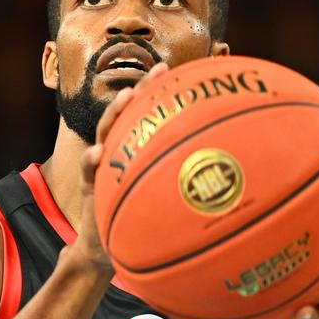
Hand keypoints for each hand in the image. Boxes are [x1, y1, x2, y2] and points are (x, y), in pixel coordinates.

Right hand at [73, 63, 170, 269]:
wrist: (107, 247)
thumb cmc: (141, 220)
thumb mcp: (165, 198)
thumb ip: (184, 182)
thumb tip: (230, 175)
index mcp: (136, 148)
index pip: (149, 114)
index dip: (164, 92)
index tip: (184, 73)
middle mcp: (118, 150)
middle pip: (129, 112)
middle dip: (143, 88)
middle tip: (159, 71)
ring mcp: (101, 165)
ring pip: (105, 132)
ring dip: (114, 114)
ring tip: (126, 99)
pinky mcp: (88, 186)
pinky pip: (87, 171)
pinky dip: (90, 160)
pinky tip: (98, 153)